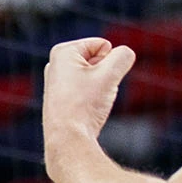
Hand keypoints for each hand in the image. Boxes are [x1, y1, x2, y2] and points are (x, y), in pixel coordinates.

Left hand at [42, 38, 136, 154]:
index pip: (103, 45)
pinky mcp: (63, 97)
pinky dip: (93, 98)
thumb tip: (125, 53)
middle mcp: (56, 63)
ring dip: (100, 87)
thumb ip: (123, 56)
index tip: (95, 81)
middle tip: (91, 93)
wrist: (67, 137)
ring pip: (95, 76)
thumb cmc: (84, 104)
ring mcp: (57, 81)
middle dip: (104, 74)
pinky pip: (89, 90)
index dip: (108, 62)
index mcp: (62, 52)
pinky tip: (85, 110)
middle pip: (98, 59)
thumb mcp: (109, 74)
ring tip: (88, 102)